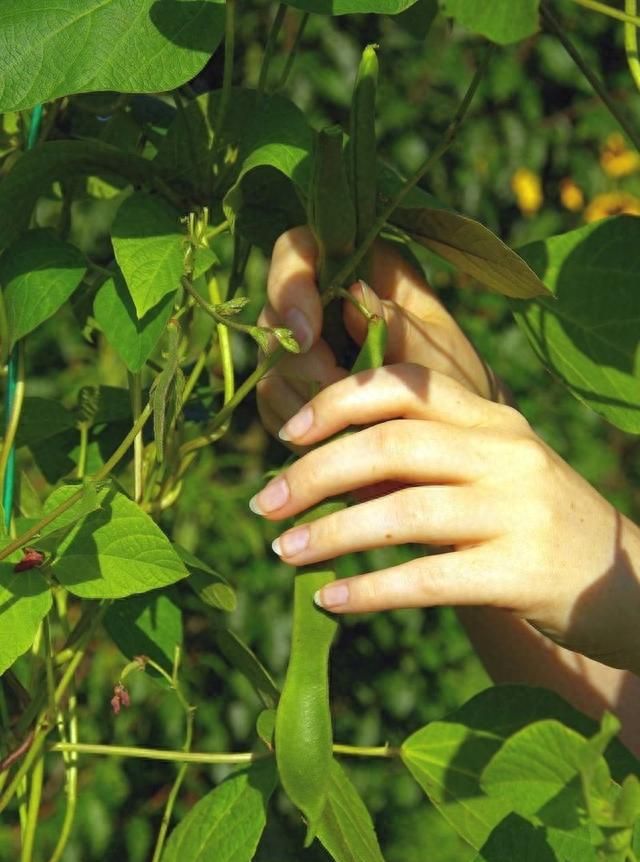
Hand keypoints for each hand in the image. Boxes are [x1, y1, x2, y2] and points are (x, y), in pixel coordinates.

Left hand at [250, 364, 639, 673]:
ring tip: (282, 552)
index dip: (335, 403)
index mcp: (490, 418)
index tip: (285, 434)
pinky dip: (370, 590)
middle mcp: (504, 452)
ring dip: (329, 533)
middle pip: (390, 446)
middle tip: (263, 505)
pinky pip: (427, 579)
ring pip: (402, 512)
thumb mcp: (492, 467)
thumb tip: (326, 459)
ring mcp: (515, 512)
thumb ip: (426, 451)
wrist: (627, 580)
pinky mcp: (520, 574)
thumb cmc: (533, 521)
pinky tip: (331, 601)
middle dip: (314, 473)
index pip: (403, 385)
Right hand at [257, 227, 506, 441]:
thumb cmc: (457, 380)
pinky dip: (299, 425)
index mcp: (364, 267)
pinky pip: (273, 403)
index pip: (299, 249)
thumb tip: (355, 294)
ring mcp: (303, 346)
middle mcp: (324, 300)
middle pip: (274, 312)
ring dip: (303, 398)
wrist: (453, 433)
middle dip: (301, 360)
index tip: (307, 335)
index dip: (290, 284)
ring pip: (269, 362)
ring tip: (352, 422)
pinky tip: (337, 436)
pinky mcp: (292, 387)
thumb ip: (399, 325)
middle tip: (338, 392)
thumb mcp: (438, 353)